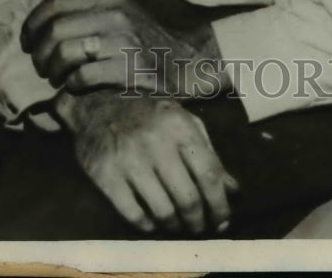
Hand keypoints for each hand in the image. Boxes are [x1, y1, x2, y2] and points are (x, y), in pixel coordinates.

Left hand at [21, 0, 229, 98]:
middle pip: (55, 30)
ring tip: (58, 79)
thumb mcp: (125, 10)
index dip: (32, 23)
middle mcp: (116, 15)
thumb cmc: (151, 38)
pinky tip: (78, 88)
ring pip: (65, 54)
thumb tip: (47, 18)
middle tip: (42, 67)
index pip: (55, 2)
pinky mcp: (130, 70)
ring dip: (53, 72)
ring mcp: (124, 42)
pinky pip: (83, 78)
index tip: (26, 40)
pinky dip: (72, 86)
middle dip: (38, 53)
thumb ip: (92, 8)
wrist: (192, 61)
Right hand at [54, 89, 238, 234]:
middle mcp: (156, 142)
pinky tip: (153, 223)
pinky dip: (147, 226)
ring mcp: (129, 159)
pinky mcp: (106, 175)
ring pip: (162, 211)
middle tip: (199, 228)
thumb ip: (209, 154)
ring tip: (178, 227)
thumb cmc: (148, 114)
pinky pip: (133, 214)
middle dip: (198, 222)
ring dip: (175, 227)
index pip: (209, 174)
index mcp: (180, 126)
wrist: (97, 103)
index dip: (220, 204)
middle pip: (187, 198)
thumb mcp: (182, 122)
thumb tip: (233, 190)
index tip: (223, 221)